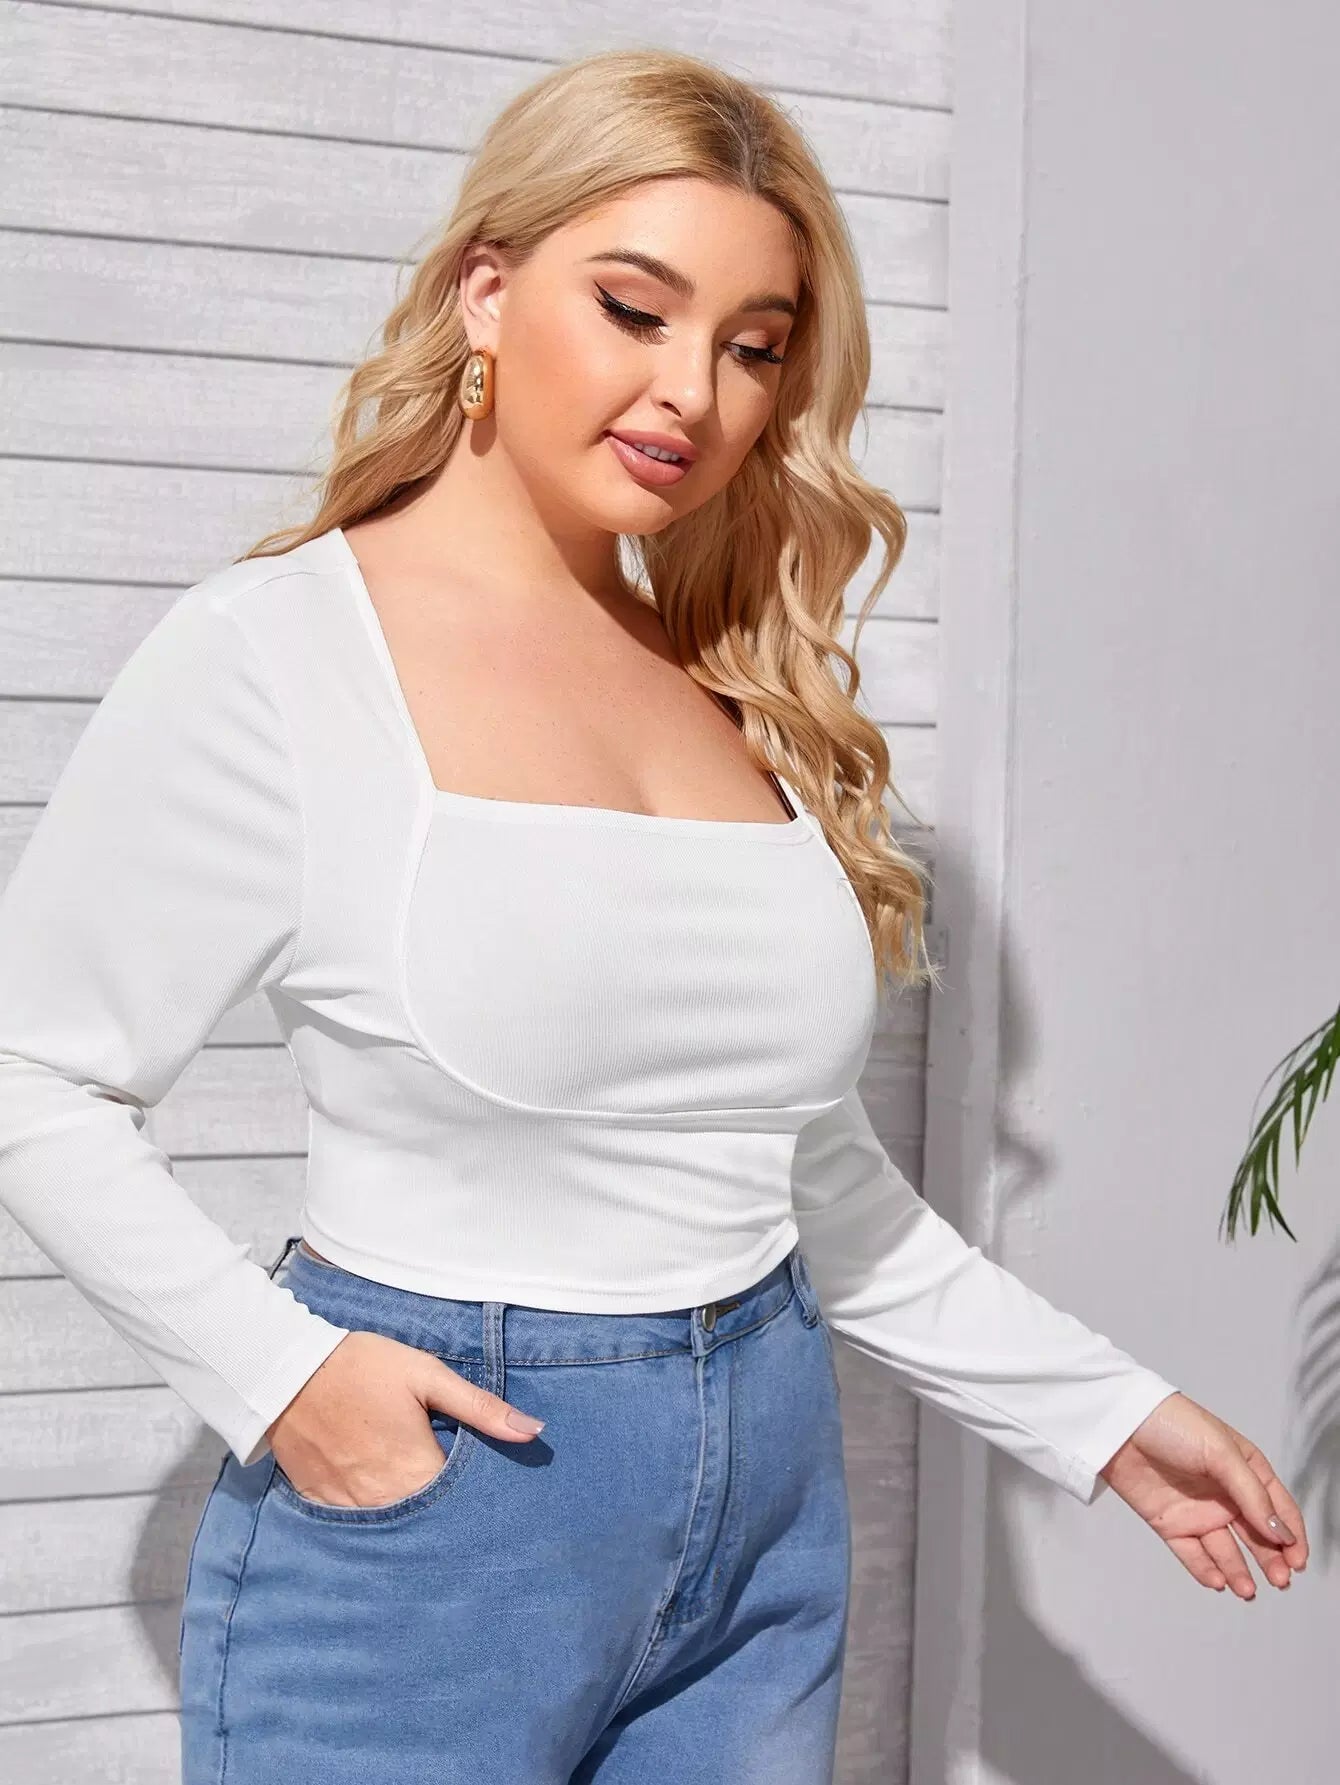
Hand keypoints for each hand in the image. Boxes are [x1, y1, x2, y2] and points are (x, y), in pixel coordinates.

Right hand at [264, 1329, 545, 1508]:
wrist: (287, 1369)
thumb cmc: (362, 1367)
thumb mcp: (427, 1376)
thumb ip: (481, 1409)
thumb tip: (534, 1431)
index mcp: (416, 1470)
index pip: (462, 1507)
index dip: (479, 1503)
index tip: (492, 1499)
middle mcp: (384, 1500)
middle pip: (428, 1526)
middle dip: (446, 1518)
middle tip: (460, 1504)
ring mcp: (349, 1507)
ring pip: (392, 1529)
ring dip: (410, 1521)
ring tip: (423, 1504)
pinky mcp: (321, 1503)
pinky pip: (355, 1524)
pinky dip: (372, 1517)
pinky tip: (383, 1500)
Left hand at [1099, 1390, 1307, 1597]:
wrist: (1119, 1423)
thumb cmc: (1173, 1424)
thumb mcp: (1222, 1452)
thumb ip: (1252, 1494)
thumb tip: (1281, 1532)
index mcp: (1244, 1470)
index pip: (1277, 1508)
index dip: (1292, 1535)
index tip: (1298, 1561)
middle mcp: (1225, 1494)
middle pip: (1256, 1536)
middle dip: (1271, 1560)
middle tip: (1279, 1580)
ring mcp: (1198, 1511)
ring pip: (1226, 1551)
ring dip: (1239, 1572)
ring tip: (1246, 1589)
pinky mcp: (1170, 1523)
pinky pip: (1192, 1554)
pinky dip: (1206, 1570)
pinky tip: (1218, 1581)